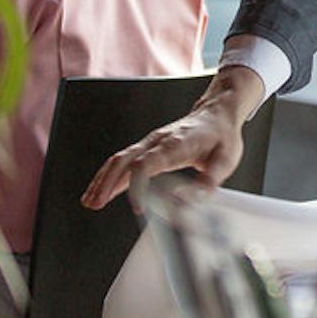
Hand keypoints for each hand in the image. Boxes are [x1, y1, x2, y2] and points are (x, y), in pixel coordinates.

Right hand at [81, 65, 265, 211]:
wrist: (217, 112)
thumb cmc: (222, 136)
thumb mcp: (227, 158)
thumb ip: (211, 179)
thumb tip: (195, 200)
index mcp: (177, 143)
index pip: (149, 162)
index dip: (139, 184)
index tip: (136, 206)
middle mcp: (158, 141)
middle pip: (125, 159)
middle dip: (108, 182)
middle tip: (95, 203)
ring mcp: (150, 142)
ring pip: (119, 159)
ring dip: (103, 180)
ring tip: (90, 201)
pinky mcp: (148, 147)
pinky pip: (123, 160)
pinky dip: (108, 175)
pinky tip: (100, 190)